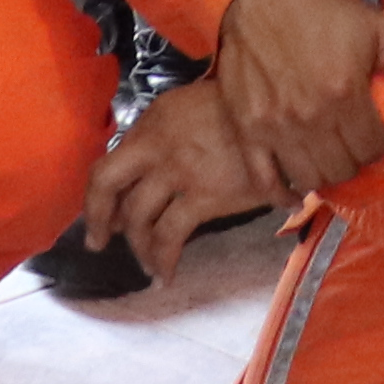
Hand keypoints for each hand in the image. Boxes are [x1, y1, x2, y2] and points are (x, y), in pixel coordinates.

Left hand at [81, 81, 273, 283]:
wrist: (286, 116)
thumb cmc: (245, 112)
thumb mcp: (196, 107)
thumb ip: (168, 134)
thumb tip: (150, 171)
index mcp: (154, 121)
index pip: (111, 159)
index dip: (99, 193)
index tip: (103, 213)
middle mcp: (157, 145)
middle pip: (106, 184)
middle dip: (97, 218)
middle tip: (99, 243)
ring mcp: (178, 171)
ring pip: (137, 217)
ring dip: (138, 247)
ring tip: (147, 265)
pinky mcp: (204, 196)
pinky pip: (170, 236)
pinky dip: (163, 260)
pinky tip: (166, 276)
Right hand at [216, 0, 383, 190]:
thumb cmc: (325, 14)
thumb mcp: (378, 31)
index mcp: (344, 92)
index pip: (373, 148)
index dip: (378, 143)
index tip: (373, 130)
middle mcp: (309, 116)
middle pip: (343, 168)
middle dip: (353, 159)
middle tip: (351, 142)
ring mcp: (274, 127)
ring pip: (310, 178)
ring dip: (325, 173)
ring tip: (328, 156)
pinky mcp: (247, 130)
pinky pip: (265, 181)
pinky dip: (281, 195)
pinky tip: (294, 194)